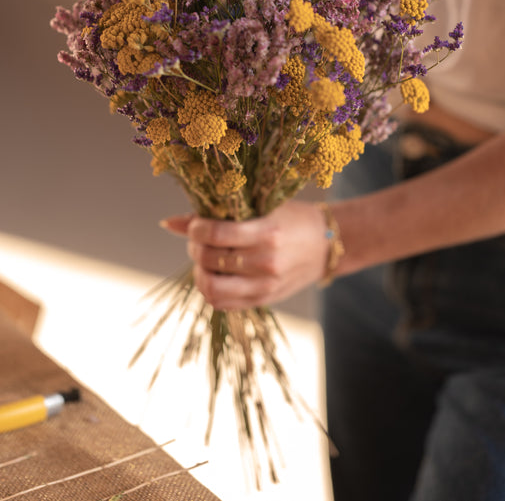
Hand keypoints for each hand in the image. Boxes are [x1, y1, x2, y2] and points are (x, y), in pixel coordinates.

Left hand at [162, 201, 330, 309]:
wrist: (327, 244)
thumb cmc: (293, 218)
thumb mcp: (262, 207)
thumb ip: (218, 214)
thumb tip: (170, 223)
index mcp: (267, 232)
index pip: (216, 235)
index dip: (195, 229)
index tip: (196, 225)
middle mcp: (266, 262)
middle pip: (210, 261)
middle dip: (194, 248)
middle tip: (197, 239)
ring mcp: (265, 286)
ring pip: (212, 289)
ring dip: (198, 272)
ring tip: (203, 259)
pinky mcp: (264, 300)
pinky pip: (223, 304)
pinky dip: (210, 290)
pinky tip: (214, 273)